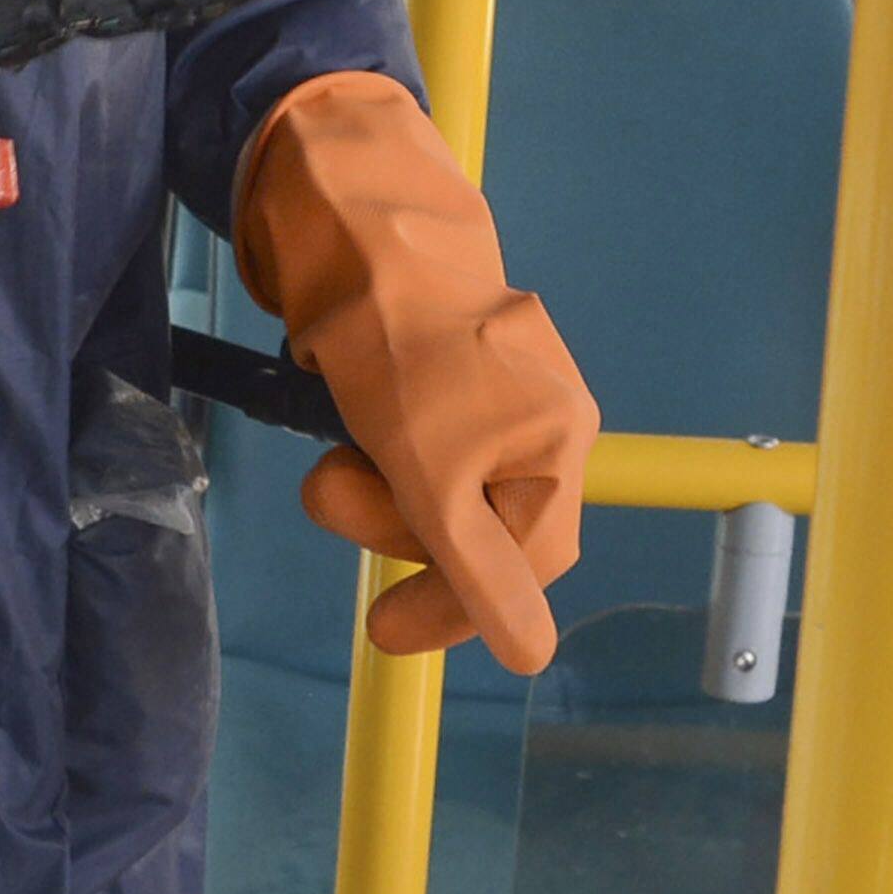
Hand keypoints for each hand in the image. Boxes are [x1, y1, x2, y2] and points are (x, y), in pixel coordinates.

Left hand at [232, 72, 594, 671]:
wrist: (359, 236)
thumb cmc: (403, 356)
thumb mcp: (434, 480)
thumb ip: (480, 571)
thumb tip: (537, 657)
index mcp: (562, 439)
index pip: (527, 563)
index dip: (457, 606)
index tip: (383, 625)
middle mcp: (548, 417)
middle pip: (481, 524)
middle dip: (398, 523)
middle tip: (330, 490)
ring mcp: (506, 390)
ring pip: (445, 485)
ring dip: (381, 487)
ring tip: (332, 453)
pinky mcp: (459, 371)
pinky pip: (427, 444)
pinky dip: (384, 452)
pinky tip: (352, 423)